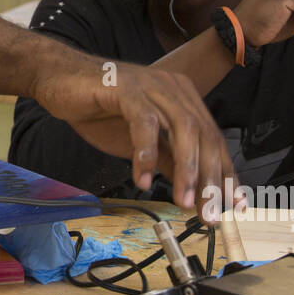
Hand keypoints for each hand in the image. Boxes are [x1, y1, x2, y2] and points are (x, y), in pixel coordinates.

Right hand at [33, 60, 236, 220]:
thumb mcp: (141, 141)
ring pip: (182, 128)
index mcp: (183, 98)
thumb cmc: (100, 109)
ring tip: (183, 201)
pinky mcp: (126, 89)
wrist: (59, 80)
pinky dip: (146, 153)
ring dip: (187, 169)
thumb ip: (168, 158)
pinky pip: (144, 122)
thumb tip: (192, 187)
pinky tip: (142, 179)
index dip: (226, 173)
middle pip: (204, 136)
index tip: (234, 206)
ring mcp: (151, 86)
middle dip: (211, 179)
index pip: (213, 139)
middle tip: (209, 213)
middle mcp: (174, 89)